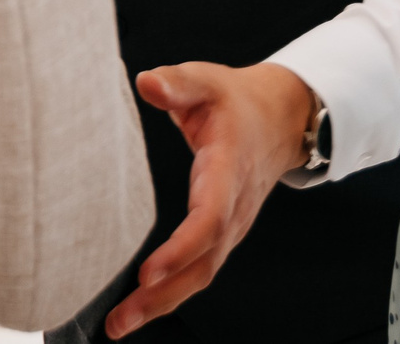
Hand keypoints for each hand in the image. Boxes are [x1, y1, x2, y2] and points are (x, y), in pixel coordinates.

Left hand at [105, 61, 314, 337]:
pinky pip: (199, 271)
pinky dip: (171, 293)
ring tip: (121, 325)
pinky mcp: (222, 234)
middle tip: (122, 319)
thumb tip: (147, 82)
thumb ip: (177, 83)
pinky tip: (140, 307)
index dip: (180, 249)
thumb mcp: (207, 81)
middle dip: (164, 296)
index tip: (147, 272)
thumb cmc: (235, 101)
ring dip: (163, 304)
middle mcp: (233, 209)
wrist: (278, 118)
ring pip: (201, 275)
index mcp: (228, 170)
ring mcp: (231, 226)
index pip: (209, 219)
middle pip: (203, 264)